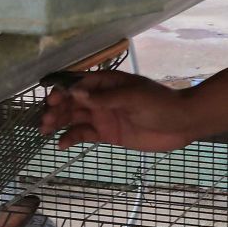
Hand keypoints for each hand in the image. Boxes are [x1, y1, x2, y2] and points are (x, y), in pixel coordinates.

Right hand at [39, 71, 201, 151]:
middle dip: (56, 109)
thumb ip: (104, 97)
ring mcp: (104, 116)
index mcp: (107, 82)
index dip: (62, 91)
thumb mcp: (133, 98)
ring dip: (59, 123)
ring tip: (46, 131)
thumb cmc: (160, 104)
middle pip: (72, 102)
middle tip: (45, 121)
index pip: (78, 83)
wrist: (182, 124)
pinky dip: (71, 138)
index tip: (51, 101)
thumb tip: (75, 92)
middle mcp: (102, 98)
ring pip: (74, 118)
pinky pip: (84, 134)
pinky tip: (61, 144)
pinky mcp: (108, 134)